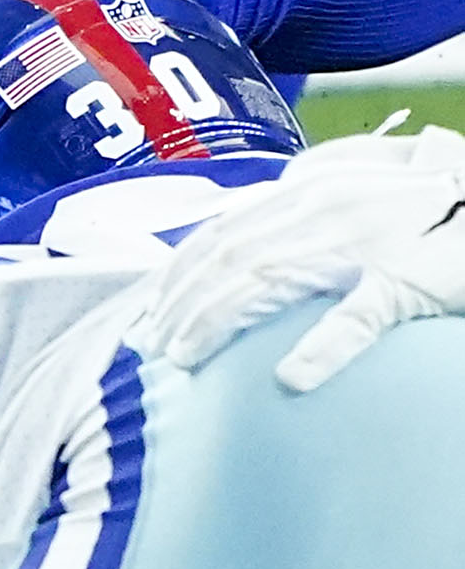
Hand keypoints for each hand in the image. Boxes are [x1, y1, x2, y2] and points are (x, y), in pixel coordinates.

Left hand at [131, 122, 464, 390]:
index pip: (220, 233)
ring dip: (217, 321)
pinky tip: (289, 377)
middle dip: (180, 302)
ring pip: (268, 282)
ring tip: (185, 358)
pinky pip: (355, 317)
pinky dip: (319, 348)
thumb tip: (244, 241)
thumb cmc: (419, 202)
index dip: (177, 272)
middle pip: (228, 259)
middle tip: (151, 344)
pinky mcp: (405, 281)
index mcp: (305, 191)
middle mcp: (321, 210)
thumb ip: (297, 211)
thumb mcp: (348, 191)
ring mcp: (361, 244)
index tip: (148, 308)